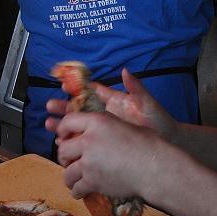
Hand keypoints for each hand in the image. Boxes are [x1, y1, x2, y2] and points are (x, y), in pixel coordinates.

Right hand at [44, 68, 176, 140]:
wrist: (167, 144)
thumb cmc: (159, 122)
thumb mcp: (148, 104)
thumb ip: (136, 89)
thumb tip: (126, 71)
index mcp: (114, 101)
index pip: (92, 92)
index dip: (77, 88)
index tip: (63, 84)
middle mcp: (105, 114)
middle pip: (79, 109)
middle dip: (63, 107)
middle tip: (50, 107)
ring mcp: (104, 130)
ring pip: (78, 126)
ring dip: (63, 125)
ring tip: (49, 124)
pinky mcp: (104, 144)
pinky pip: (84, 142)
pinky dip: (72, 142)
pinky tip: (61, 143)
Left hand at [54, 109, 168, 203]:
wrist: (155, 168)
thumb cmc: (149, 145)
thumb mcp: (126, 125)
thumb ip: (106, 127)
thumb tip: (98, 130)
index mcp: (97, 122)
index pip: (68, 122)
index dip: (62, 130)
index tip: (63, 138)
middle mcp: (89, 140)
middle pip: (63, 149)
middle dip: (64, 157)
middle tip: (69, 162)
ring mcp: (88, 162)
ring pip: (67, 172)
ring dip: (69, 177)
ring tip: (74, 181)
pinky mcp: (92, 181)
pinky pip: (76, 188)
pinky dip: (78, 191)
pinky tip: (81, 192)